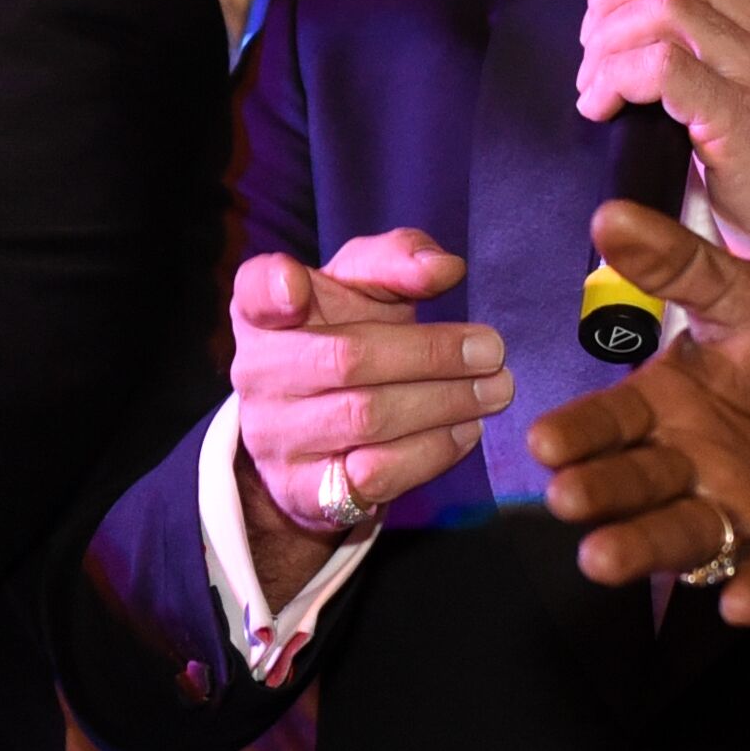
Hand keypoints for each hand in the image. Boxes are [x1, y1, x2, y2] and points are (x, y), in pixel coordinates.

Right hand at [226, 229, 513, 604]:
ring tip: (494, 389)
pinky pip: (376, 474)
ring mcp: (276, 437)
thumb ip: (397, 260)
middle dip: (431, 353)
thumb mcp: (363, 289)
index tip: (299, 288)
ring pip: (367, 418)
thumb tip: (445, 267)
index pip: (254, 291)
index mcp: (262, 312)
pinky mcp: (306, 490)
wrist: (318, 442)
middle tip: (492, 350)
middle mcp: (257, 373)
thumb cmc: (347, 339)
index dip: (272, 289)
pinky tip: (465, 430)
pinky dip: (432, 451)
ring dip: (444, 402)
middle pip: (347, 359)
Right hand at [525, 204, 749, 626]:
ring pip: (679, 537)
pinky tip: (739, 597)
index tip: (544, 441)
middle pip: (634, 484)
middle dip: (600, 493)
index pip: (611, 423)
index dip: (579, 434)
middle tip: (567, 499)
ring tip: (603, 559)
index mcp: (663, 412)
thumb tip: (608, 214)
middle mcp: (683, 473)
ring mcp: (730, 521)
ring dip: (642, 548)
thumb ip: (683, 266)